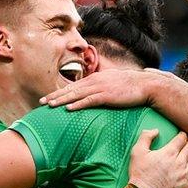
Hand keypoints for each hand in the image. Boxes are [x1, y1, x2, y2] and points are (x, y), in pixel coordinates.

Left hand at [41, 68, 168, 110]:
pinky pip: (89, 101)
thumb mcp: (114, 83)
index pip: (74, 86)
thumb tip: (97, 94)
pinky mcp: (107, 96)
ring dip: (62, 100)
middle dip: (55, 96)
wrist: (146, 85)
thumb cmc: (132, 86)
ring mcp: (101, 88)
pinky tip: (68, 109)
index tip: (49, 97)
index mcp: (96, 78)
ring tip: (49, 105)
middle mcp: (95, 81)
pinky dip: (77, 104)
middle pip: (71, 89)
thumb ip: (104, 87)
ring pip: (76, 94)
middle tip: (41, 102)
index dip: (60, 92)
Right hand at [128, 129, 187, 187]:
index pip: (181, 139)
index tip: (183, 134)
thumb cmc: (139, 173)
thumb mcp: (137, 151)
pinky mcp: (187, 186)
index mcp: (169, 153)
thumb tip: (156, 130)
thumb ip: (146, 137)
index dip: (183, 135)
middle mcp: (179, 163)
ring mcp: (184, 175)